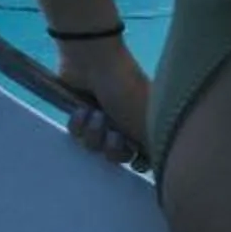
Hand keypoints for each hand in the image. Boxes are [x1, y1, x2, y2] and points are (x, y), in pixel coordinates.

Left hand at [54, 38, 151, 166]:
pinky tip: (82, 110)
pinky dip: (78, 125)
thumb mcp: (148, 122)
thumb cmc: (128, 93)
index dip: (135, 159)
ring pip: (94, 146)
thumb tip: (153, 167)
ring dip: (94, 133)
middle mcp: (126, 122)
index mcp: (146, 123)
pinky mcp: (80, 114)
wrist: (94, 64)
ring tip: (96, 113)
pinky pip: (75, 135)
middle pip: (116, 154)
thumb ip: (155, 150)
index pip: (142, 154)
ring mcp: (103, 119)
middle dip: (112, 147)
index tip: (133, 158)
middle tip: (114, 133)